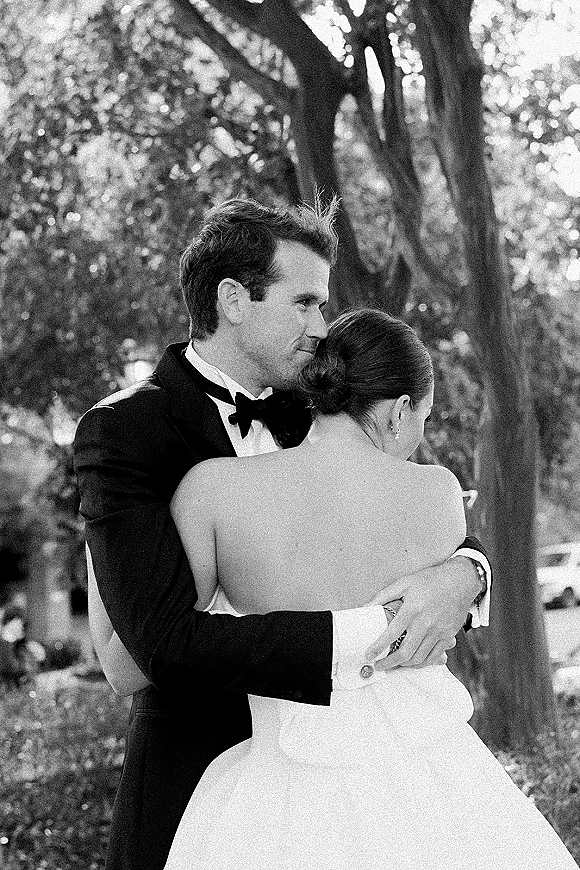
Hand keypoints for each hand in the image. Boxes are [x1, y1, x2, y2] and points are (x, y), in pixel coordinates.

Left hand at [365, 556, 479, 670]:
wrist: (460, 580)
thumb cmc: (429, 580)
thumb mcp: (404, 583)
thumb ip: (383, 596)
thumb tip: (365, 607)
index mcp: (412, 609)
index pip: (391, 634)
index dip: (378, 647)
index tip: (368, 655)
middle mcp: (425, 622)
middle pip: (405, 652)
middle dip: (389, 662)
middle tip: (379, 665)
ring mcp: (438, 631)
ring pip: (419, 657)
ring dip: (404, 665)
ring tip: (393, 664)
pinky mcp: (448, 635)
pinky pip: (434, 656)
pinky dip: (421, 663)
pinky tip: (411, 662)